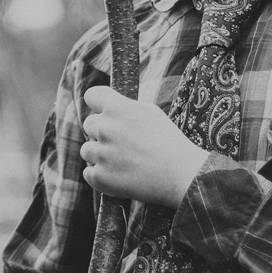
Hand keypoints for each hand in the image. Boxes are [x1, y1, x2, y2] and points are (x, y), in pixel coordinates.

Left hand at [81, 85, 207, 207]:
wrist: (184, 176)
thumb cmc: (170, 143)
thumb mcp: (151, 113)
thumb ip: (125, 107)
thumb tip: (108, 106)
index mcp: (117, 108)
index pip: (91, 95)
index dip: (98, 104)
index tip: (105, 113)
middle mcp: (104, 127)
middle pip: (89, 125)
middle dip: (102, 133)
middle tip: (124, 145)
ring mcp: (101, 153)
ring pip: (87, 150)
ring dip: (100, 155)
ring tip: (126, 162)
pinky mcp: (100, 177)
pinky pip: (89, 173)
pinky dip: (101, 176)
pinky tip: (121, 176)